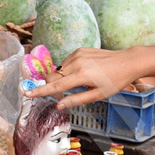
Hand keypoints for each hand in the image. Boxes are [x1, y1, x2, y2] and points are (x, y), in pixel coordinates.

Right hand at [26, 44, 154, 109]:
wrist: (128, 61)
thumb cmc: (115, 82)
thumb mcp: (97, 95)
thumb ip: (76, 100)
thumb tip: (59, 105)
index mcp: (81, 76)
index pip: (55, 85)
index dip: (40, 91)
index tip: (27, 93)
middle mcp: (77, 62)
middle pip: (53, 75)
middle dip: (51, 84)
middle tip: (62, 93)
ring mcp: (78, 54)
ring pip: (60, 69)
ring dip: (63, 77)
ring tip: (81, 82)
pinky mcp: (80, 49)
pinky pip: (68, 62)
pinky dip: (69, 69)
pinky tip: (84, 73)